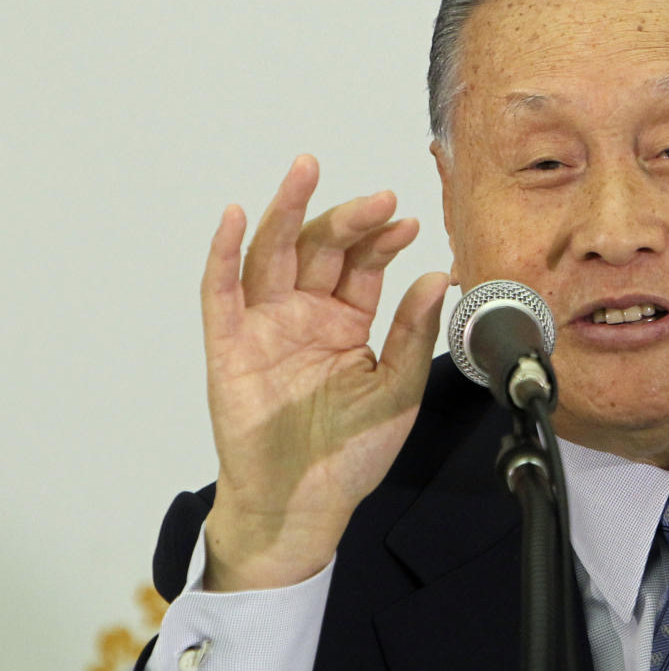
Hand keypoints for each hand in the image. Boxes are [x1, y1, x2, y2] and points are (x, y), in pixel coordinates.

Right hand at [198, 155, 448, 590]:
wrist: (304, 505)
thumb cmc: (351, 453)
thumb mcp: (398, 390)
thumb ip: (414, 333)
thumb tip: (441, 275)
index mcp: (345, 322)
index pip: (362, 265)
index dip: (382, 240)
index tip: (408, 221)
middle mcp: (304, 315)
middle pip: (321, 249)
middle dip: (348, 218)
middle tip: (379, 197)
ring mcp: (264, 327)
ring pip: (272, 255)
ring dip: (287, 211)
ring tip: (306, 170)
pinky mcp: (228, 347)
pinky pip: (221, 293)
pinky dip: (223, 253)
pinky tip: (234, 215)